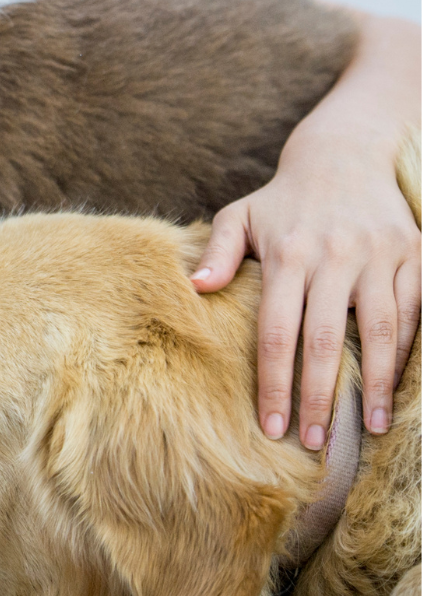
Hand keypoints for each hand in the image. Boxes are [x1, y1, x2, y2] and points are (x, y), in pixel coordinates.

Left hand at [193, 12, 420, 447]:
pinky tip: (396, 387)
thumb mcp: (241, 216)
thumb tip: (196, 288)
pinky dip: (406, 351)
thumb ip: (218, 253)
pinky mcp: (414, 253)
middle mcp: (335, 256)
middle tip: (313, 441)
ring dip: (377, 384)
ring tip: (371, 428)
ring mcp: (380, 255)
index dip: (275, 383)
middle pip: (326, 340)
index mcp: (287, 255)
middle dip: (319, 395)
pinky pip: (413, 311)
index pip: (276, 332)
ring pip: (380, 331)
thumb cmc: (282, 199)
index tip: (272, 427)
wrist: (344, 154)